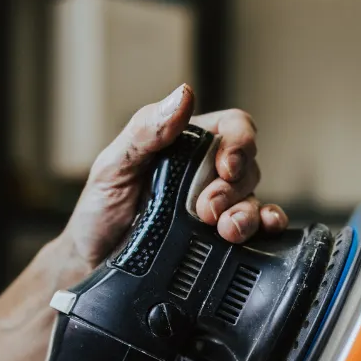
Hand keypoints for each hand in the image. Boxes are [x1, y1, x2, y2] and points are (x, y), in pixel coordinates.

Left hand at [60, 84, 287, 273]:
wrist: (92, 264)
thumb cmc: (100, 211)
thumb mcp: (114, 166)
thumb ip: (146, 131)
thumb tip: (183, 96)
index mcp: (185, 147)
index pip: (232, 128)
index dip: (238, 143)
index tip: (225, 165)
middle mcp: (206, 175)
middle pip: (248, 166)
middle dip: (232, 188)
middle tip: (205, 209)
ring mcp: (217, 209)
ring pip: (254, 200)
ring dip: (247, 213)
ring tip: (226, 229)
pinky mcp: (220, 242)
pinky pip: (259, 230)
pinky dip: (268, 227)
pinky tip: (264, 229)